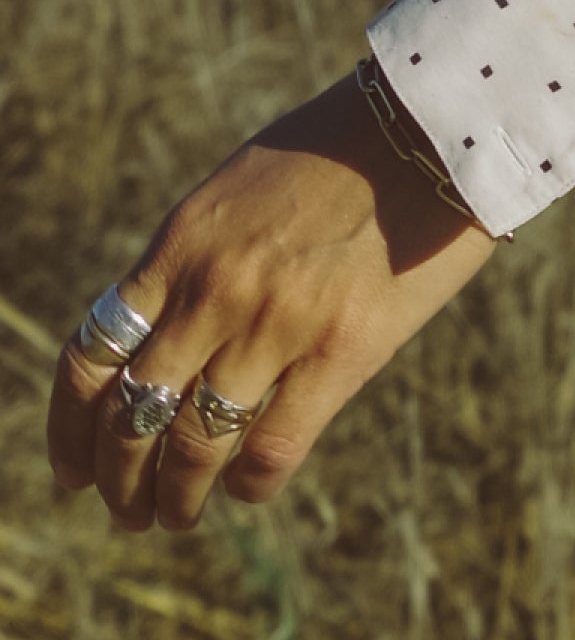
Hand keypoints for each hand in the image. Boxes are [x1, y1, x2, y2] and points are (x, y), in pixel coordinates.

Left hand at [43, 78, 493, 540]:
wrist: (440, 124)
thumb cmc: (344, 149)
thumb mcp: (239, 190)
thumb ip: (197, 261)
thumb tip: (165, 334)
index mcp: (180, 244)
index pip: (92, 357)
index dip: (70, 428)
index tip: (70, 471)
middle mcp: (214, 289)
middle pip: (132, 415)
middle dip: (118, 479)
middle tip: (126, 510)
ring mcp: (277, 322)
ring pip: (194, 444)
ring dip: (177, 496)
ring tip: (177, 515)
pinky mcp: (344, 349)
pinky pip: (273, 447)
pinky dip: (250, 483)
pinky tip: (247, 488)